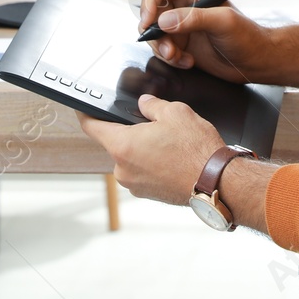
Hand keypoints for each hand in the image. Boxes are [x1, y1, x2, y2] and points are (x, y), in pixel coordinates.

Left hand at [79, 94, 222, 204]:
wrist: (216, 182)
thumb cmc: (196, 150)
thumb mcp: (175, 113)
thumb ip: (152, 106)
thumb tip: (144, 104)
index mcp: (123, 146)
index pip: (92, 127)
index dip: (85, 114)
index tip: (82, 109)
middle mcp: (123, 169)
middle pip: (117, 143)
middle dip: (132, 132)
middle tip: (155, 124)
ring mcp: (135, 185)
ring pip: (132, 158)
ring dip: (144, 149)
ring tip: (171, 143)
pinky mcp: (148, 194)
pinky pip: (144, 172)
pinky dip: (154, 163)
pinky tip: (174, 157)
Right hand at [139, 0, 277, 83]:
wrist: (254, 61)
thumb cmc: (247, 36)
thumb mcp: (223, 22)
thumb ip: (193, 19)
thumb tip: (164, 21)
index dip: (148, 2)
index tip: (149, 22)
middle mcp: (183, 4)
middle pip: (150, 12)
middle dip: (155, 33)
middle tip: (168, 48)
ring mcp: (180, 25)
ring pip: (153, 34)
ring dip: (162, 49)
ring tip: (180, 57)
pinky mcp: (179, 43)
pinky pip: (161, 49)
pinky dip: (170, 59)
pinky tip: (188, 61)